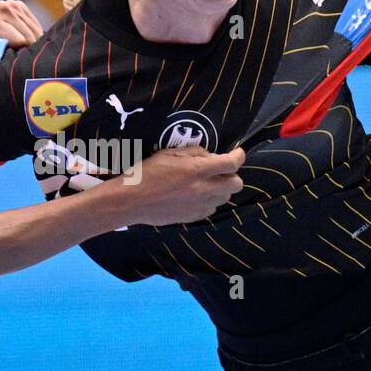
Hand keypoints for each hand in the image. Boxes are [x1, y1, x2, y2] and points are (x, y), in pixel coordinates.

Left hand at [0, 0, 42, 64]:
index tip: (14, 62)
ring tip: (19, 50)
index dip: (21, 55)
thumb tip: (9, 64)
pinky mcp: (19, 5)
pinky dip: (32, 35)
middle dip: (28, 50)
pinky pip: (35, 25)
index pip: (21, 41)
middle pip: (30, 36)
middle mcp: (4, 8)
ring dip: (32, 43)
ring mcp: (13, 4)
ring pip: (36, 31)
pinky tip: (21, 40)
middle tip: (17, 58)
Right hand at [114, 147, 245, 225]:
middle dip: (232, 175)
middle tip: (220, 171)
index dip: (239, 156)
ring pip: (225, 198)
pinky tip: (196, 196)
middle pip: (236, 184)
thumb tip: (211, 156)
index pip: (231, 164)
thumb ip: (194, 153)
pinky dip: (209, 201)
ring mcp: (199, 206)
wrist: (132, 201)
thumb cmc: (147, 172)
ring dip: (221, 189)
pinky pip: (211, 209)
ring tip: (206, 183)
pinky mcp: (193, 217)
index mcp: (197, 170)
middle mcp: (203, 189)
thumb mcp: (169, 154)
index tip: (237, 153)